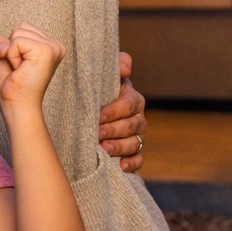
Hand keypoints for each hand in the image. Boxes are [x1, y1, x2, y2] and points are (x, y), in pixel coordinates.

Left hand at [0, 23, 65, 111]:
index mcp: (50, 45)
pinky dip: (12, 57)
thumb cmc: (13, 85)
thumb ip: (2, 41)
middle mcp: (55, 45)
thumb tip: (5, 43)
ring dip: (11, 54)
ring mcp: (52, 47)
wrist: (18, 105)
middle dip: (11, 49)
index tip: (21, 66)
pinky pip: (16, 42)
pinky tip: (21, 70)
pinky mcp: (46, 51)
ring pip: (17, 32)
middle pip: (19, 28)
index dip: (12, 47)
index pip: (22, 27)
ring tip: (22, 70)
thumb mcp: (3, 56)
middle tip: (21, 69)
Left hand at [99, 52, 147, 173]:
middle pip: (131, 125)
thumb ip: (116, 64)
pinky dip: (131, 164)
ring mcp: (137, 136)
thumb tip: (125, 68)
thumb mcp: (106, 74)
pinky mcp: (134, 153)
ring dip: (119, 147)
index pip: (129, 104)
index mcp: (133, 99)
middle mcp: (138, 118)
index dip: (115, 111)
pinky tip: (121, 165)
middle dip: (114, 130)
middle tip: (97, 133)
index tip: (99, 116)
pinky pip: (139, 160)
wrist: (92, 110)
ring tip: (104, 149)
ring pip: (134, 143)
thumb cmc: (99, 89)